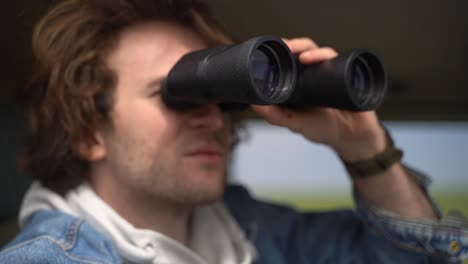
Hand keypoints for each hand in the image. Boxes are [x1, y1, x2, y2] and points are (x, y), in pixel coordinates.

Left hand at [252, 38, 386, 161]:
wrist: (353, 137)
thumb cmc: (323, 129)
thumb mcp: (295, 123)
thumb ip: (275, 116)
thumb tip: (253, 104)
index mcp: (299, 82)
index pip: (287, 60)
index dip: (277, 53)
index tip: (266, 51)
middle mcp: (314, 74)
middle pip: (302, 51)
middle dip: (291, 45)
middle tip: (282, 46)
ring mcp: (330, 72)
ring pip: (318, 51)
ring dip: (306, 48)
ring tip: (298, 54)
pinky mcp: (345, 73)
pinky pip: (336, 59)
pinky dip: (325, 56)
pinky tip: (317, 60)